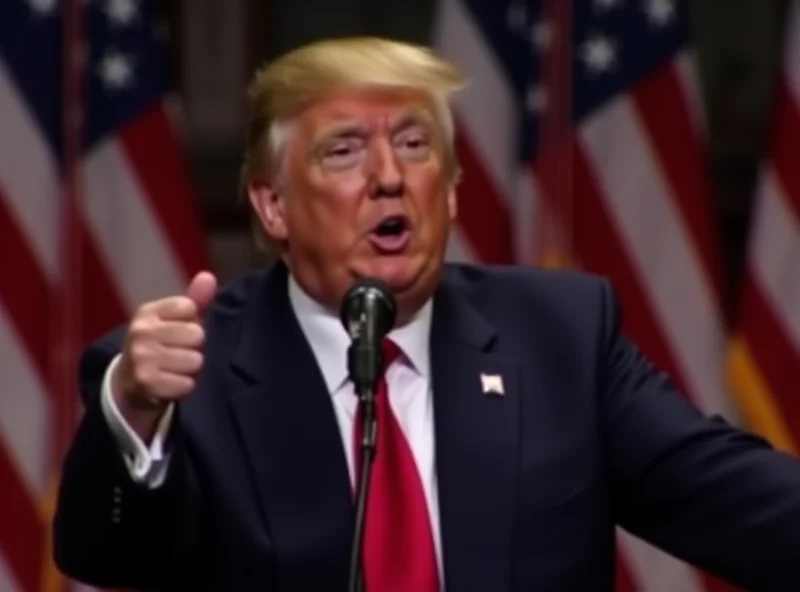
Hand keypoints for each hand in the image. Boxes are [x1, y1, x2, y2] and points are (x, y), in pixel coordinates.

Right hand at [111, 271, 216, 436]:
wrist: (130, 383)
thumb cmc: (161, 345)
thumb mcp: (175, 320)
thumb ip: (196, 299)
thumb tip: (208, 276)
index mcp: (147, 312)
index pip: (190, 308)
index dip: (192, 322)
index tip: (179, 330)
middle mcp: (141, 331)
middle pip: (197, 335)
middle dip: (194, 347)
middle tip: (178, 353)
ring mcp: (141, 357)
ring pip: (195, 360)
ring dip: (190, 369)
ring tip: (175, 369)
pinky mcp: (147, 383)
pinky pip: (187, 384)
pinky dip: (184, 387)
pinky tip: (171, 383)